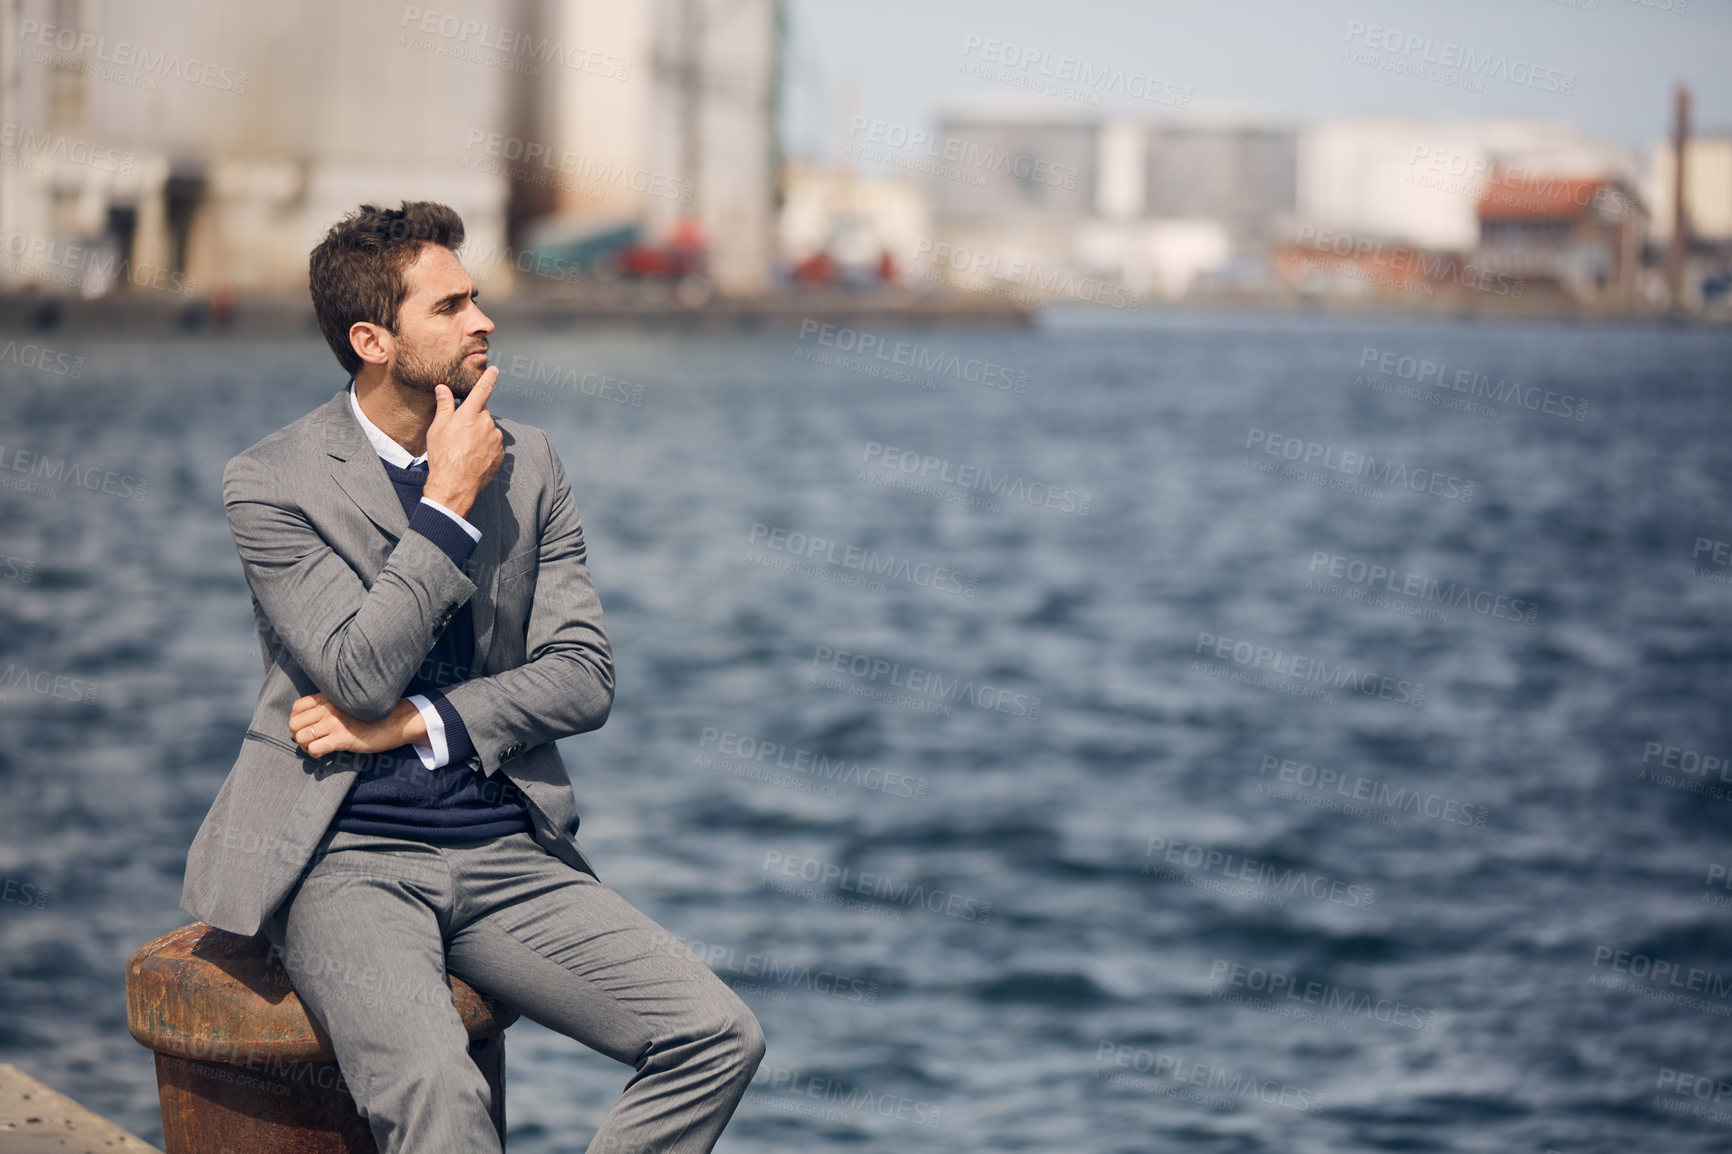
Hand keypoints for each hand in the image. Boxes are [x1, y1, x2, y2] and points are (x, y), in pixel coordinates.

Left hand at [289, 693, 424, 757]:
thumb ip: (331, 706)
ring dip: (306, 746)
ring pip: (301, 737)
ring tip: (317, 747)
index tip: (305, 727)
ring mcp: (334, 723)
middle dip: (298, 735)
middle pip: (294, 723)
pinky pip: (314, 749)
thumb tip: (311, 720)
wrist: (397, 721)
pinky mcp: (341, 739)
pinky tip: (325, 753)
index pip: (297, 707)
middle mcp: (329, 708)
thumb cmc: (374, 714)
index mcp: (330, 697)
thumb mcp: (350, 703)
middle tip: (310, 740)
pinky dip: (315, 754)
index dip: (296, 719)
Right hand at [423, 366, 502, 518]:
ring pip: (488, 429)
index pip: (482, 390)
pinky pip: (493, 444)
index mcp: (470, 415)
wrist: (454, 485)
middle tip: (459, 432)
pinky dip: (485, 447)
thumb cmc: (442, 456)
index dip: (489, 378)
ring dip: (480, 434)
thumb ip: (444, 406)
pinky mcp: (500, 453)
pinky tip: (473, 456)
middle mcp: (486, 424)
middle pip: (482, 413)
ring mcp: (495, 439)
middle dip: (473, 418)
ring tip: (464, 448)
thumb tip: (443, 388)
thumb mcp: (438, 429)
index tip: (495, 370)